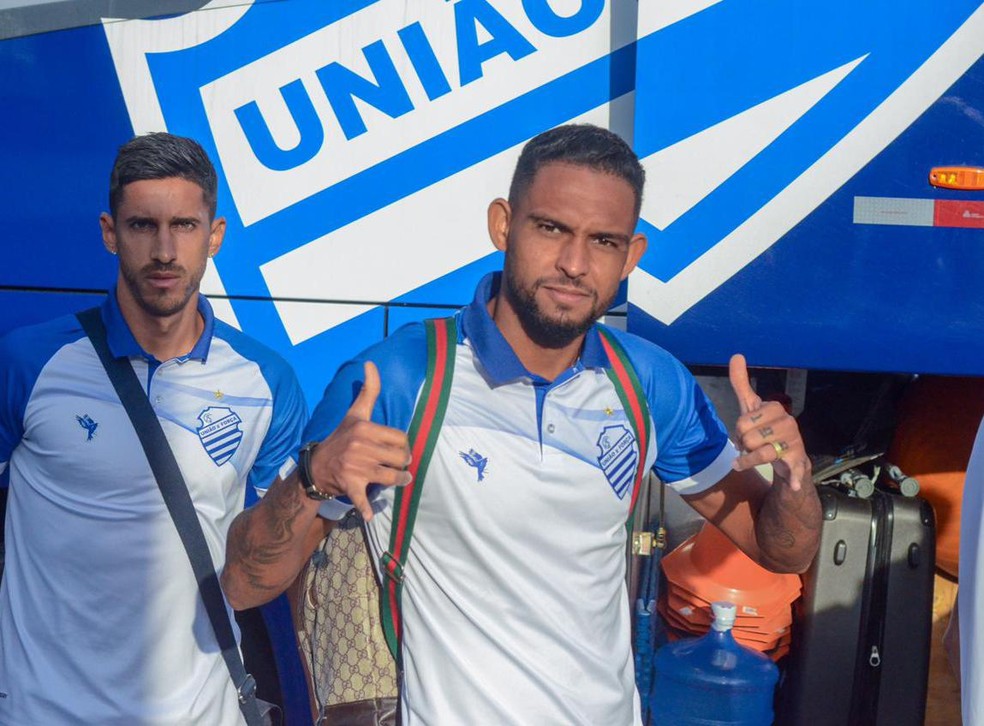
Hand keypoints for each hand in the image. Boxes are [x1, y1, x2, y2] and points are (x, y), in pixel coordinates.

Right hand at [308, 361, 411, 519]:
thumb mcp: (355, 413)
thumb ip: (368, 390)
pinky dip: (365, 509)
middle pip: (399, 457)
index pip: (401, 438)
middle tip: (398, 465)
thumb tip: (370, 363)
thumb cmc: (341, 438)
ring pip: (391, 476)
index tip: (398, 449)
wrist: (316, 466)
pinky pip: (362, 498)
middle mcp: (360, 446)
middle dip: (402, 463)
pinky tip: (369, 515)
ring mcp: (355, 467)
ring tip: (400, 479)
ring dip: (398, 481)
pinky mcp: (350, 485)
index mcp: (364, 428)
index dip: (403, 445)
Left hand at [728, 354, 808, 490]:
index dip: (738, 431)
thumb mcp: (750, 407)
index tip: (746, 432)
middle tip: (750, 446)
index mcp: (775, 408)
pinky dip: (794, 478)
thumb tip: (736, 354)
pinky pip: (794, 469)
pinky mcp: (798, 462)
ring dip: (748, 461)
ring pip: (759, 453)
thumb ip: (741, 383)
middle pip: (747, 438)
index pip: (741, 422)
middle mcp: (788, 423)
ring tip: (750, 460)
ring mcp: (795, 442)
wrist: (786, 459)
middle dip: (743, 446)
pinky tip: (793, 484)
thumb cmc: (765, 430)